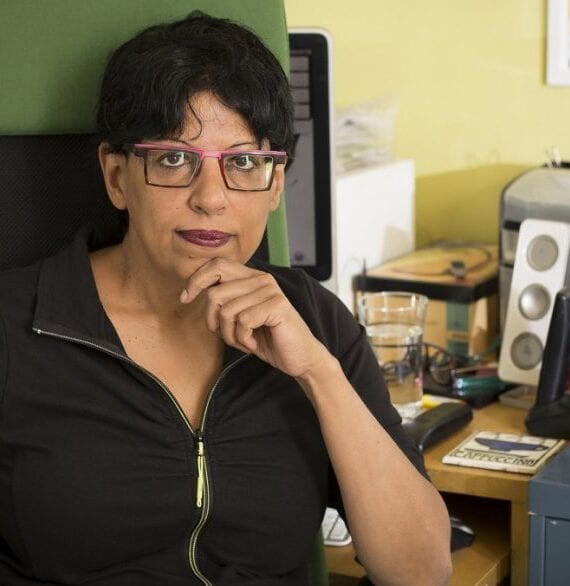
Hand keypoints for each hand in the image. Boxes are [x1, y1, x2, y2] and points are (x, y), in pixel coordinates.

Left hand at [180, 258, 329, 377]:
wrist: (300, 358)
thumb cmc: (268, 339)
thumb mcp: (239, 317)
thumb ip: (223, 301)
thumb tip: (189, 291)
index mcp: (251, 277)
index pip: (216, 265)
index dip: (195, 281)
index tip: (185, 298)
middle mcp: (261, 279)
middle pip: (215, 293)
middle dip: (212, 320)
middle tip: (227, 335)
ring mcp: (270, 290)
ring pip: (227, 311)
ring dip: (230, 335)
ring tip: (245, 340)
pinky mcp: (277, 305)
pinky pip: (243, 322)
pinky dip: (243, 339)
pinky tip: (255, 342)